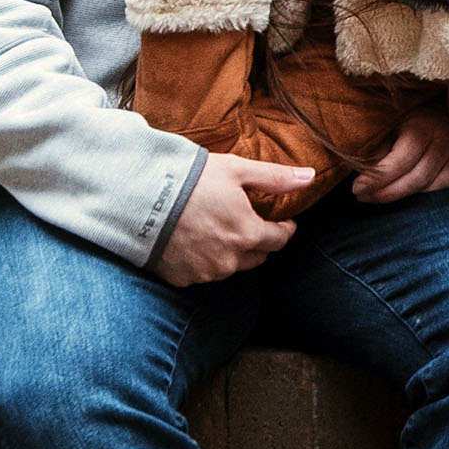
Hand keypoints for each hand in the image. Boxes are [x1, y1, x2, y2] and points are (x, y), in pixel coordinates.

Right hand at [155, 152, 312, 285]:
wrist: (138, 199)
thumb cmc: (190, 180)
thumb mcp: (237, 170)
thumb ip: (276, 177)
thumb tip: (310, 177)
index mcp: (248, 234)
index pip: (280, 239)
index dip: (284, 228)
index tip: (282, 220)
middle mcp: (230, 260)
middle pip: (258, 256)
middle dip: (259, 240)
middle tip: (248, 221)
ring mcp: (205, 272)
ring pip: (232, 266)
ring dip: (233, 252)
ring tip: (218, 228)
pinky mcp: (182, 278)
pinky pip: (204, 273)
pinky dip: (205, 260)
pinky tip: (196, 240)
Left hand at [352, 99, 448, 201]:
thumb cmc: (412, 116)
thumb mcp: (392, 123)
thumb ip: (378, 146)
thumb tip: (359, 172)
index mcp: (423, 125)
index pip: (401, 161)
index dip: (378, 179)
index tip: (357, 190)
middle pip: (418, 179)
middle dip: (388, 193)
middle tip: (365, 198)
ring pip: (440, 187)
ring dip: (415, 196)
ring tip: (392, 194)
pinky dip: (444, 193)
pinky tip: (426, 191)